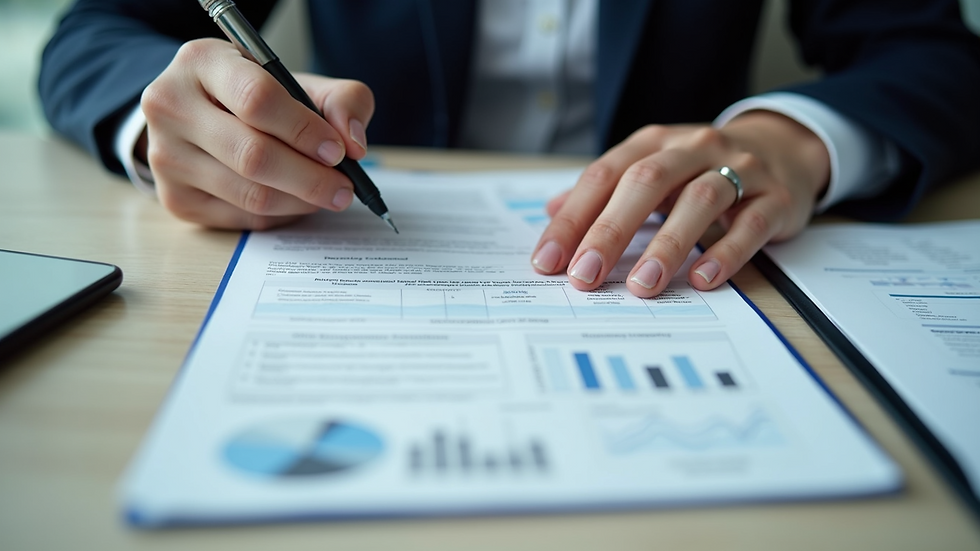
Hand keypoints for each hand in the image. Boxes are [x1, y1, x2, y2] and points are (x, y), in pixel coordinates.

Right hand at [139, 38, 373, 228]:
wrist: (199, 115)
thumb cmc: (255, 96)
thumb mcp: (299, 81)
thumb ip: (341, 99)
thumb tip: (354, 143)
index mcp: (201, 61)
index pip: (257, 99)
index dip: (305, 130)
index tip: (338, 151)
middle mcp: (171, 106)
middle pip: (253, 155)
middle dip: (311, 177)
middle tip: (344, 188)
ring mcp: (166, 156)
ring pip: (250, 193)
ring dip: (301, 201)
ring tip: (328, 194)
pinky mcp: (176, 198)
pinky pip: (243, 217)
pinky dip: (281, 214)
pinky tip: (296, 201)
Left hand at [529, 111, 830, 295]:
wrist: (783, 145)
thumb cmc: (702, 166)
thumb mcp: (652, 167)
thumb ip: (604, 190)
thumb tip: (552, 212)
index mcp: (654, 143)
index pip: (604, 176)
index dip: (573, 218)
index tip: (549, 259)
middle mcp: (693, 149)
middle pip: (646, 183)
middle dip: (610, 231)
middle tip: (585, 275)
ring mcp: (739, 169)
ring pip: (699, 200)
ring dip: (667, 244)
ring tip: (643, 285)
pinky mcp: (776, 197)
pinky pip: (751, 223)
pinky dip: (726, 252)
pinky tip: (702, 278)